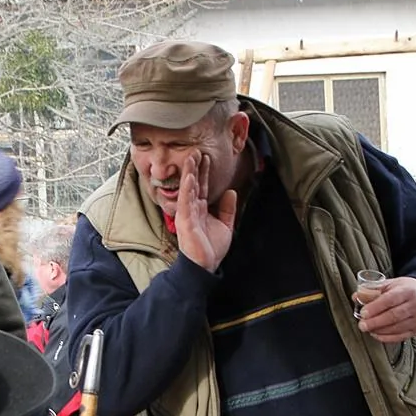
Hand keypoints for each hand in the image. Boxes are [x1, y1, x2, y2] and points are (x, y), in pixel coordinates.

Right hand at [174, 153, 236, 273]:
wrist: (205, 266)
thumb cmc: (211, 248)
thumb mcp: (225, 225)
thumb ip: (227, 209)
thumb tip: (231, 192)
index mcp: (200, 209)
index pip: (201, 186)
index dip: (204, 171)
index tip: (205, 157)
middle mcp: (191, 209)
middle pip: (193, 184)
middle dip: (195, 167)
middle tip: (195, 150)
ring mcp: (187, 214)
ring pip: (188, 189)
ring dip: (189, 173)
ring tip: (191, 158)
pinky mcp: (184, 221)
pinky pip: (186, 201)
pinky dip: (187, 188)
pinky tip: (190, 177)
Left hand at [357, 276, 415, 342]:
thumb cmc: (403, 289)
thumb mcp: (390, 284)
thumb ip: (373, 290)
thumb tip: (356, 296)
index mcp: (408, 291)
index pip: (390, 299)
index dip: (376, 307)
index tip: (363, 312)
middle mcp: (415, 305)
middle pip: (394, 316)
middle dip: (375, 322)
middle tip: (362, 325)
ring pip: (396, 328)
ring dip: (379, 330)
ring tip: (367, 329)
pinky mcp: (415, 330)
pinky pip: (399, 337)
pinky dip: (386, 337)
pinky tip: (376, 334)